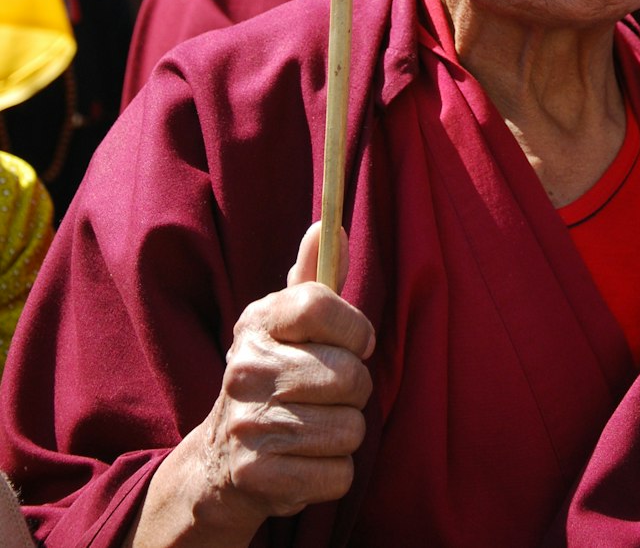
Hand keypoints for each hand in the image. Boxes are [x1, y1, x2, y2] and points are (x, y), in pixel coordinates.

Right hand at [130, 225, 374, 547]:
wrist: (221, 462)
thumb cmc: (276, 376)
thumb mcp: (287, 323)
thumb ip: (314, 275)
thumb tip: (330, 223)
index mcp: (257, 321)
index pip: (319, 305)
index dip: (355, 328)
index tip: (357, 342)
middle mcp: (246, 369)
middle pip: (349, 376)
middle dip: (355, 390)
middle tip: (331, 394)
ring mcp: (248, 425)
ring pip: (350, 428)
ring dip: (346, 433)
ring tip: (317, 427)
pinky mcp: (259, 478)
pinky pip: (339, 474)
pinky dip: (335, 473)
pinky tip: (307, 461)